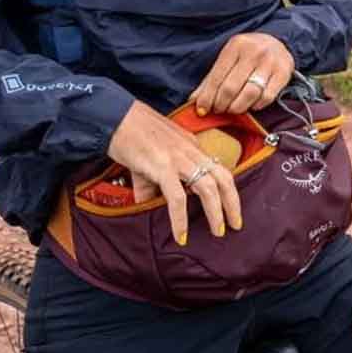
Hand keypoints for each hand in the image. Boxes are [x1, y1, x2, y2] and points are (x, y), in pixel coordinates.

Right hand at [107, 99, 242, 244]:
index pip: (219, 169)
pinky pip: (177, 197)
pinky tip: (181, 235)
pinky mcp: (161, 166)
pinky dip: (180, 219)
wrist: (115, 117)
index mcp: (191, 146)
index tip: (232, 209)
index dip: (229, 190)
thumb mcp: (153, 158)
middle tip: (236, 225)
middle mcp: (190, 151)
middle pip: (223, 177)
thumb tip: (149, 205)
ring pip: (208, 187)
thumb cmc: (132, 134)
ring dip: (215, 212)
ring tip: (217, 231)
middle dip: (233, 202)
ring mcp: (178, 158)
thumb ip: (154, 183)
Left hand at [189, 33, 294, 114]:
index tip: (202, 110)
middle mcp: (254, 52)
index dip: (208, 97)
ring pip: (249, 94)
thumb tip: (194, 102)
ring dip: (237, 107)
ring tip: (232, 110)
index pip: (217, 77)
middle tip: (218, 110)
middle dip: (221, 104)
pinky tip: (251, 105)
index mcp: (235, 46)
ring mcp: (270, 62)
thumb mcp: (228, 58)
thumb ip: (211, 79)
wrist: (277, 41)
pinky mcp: (284, 73)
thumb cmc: (247, 53)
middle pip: (231, 87)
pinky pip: (267, 97)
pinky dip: (256, 105)